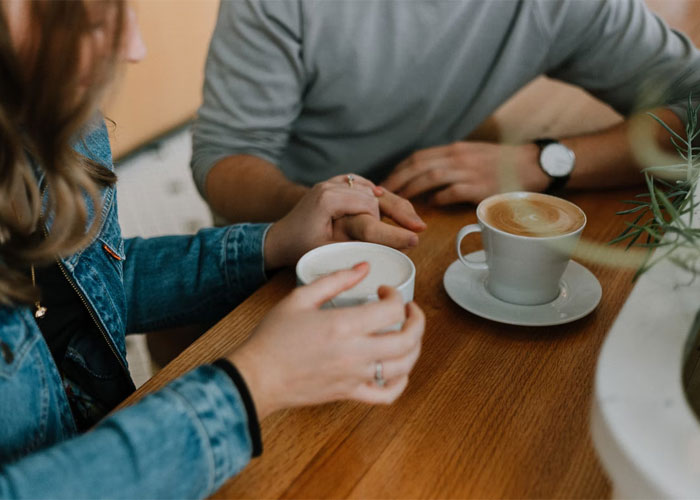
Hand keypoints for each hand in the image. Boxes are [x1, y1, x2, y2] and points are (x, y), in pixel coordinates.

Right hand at [227, 263, 425, 418]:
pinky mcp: (350, 394)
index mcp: (344, 325)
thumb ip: (335, 280)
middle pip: (408, 339)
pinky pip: (387, 395)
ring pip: (404, 366)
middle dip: (417, 320)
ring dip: (415, 348)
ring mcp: (355, 376)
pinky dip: (401, 383)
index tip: (384, 291)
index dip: (396, 295)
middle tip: (409, 310)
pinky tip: (398, 369)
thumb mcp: (300, 297)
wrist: (257, 376)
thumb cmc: (273, 337)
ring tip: (408, 335)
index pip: (392, 309)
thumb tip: (363, 267)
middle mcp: (355, 353)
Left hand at [264, 175, 424, 268]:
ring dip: (391, 203)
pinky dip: (376, 193)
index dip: (390, 225)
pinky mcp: (334, 185)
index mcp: (328, 198)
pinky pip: (361, 185)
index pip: (369, 206)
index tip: (411, 237)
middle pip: (374, 194)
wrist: (279, 238)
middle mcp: (331, 185)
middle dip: (399, 210)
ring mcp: (332, 183)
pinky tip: (390, 201)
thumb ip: (355, 244)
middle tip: (420, 227)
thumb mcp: (328, 250)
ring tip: (412, 219)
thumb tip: (387, 249)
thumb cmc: (300, 247)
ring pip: (370, 189)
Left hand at [382, 141, 547, 204]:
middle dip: (398, 180)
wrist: (533, 165)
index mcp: (455, 150)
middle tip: (383, 194)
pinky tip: (430, 206)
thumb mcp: (473, 155)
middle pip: (419, 165)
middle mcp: (459, 157)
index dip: (400, 169)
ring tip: (399, 201)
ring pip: (431, 176)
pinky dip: (438, 198)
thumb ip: (451, 163)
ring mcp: (469, 171)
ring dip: (412, 189)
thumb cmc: (502, 163)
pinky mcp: (480, 186)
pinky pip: (452, 191)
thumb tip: (428, 178)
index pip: (419, 156)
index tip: (386, 181)